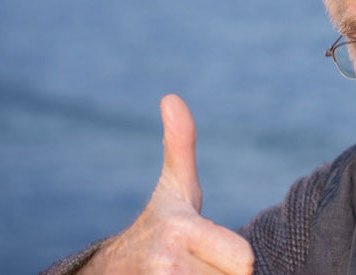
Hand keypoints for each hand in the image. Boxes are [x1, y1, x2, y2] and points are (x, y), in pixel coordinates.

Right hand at [80, 95, 254, 273]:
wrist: (110, 273)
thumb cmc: (156, 230)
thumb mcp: (173, 191)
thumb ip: (181, 146)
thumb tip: (171, 98)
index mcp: (179, 230)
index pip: (245, 260)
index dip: (234, 261)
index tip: (209, 253)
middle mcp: (165, 265)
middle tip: (196, 269)